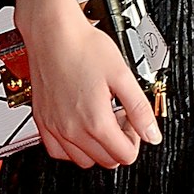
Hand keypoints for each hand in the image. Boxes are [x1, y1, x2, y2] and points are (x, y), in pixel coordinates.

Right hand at [18, 7, 162, 170]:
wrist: (53, 33)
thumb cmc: (84, 47)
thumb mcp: (123, 76)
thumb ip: (140, 110)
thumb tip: (152, 135)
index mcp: (95, 121)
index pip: (124, 156)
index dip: (135, 140)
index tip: (132, 121)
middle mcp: (72, 130)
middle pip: (106, 160)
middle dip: (118, 142)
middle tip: (119, 116)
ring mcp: (54, 128)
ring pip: (83, 160)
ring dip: (97, 147)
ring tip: (100, 119)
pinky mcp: (42, 122)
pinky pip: (58, 152)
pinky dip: (72, 147)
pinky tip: (80, 127)